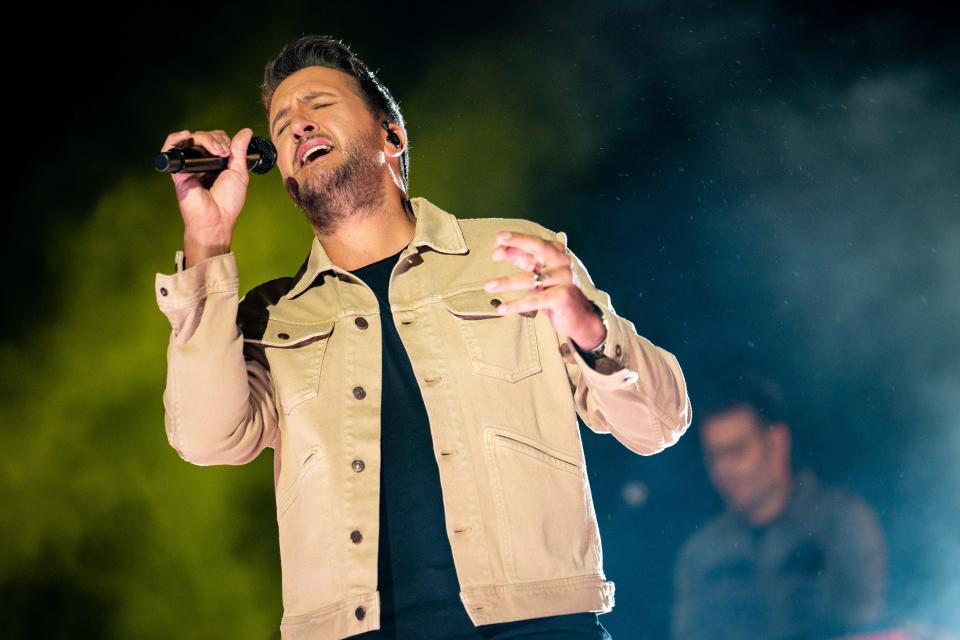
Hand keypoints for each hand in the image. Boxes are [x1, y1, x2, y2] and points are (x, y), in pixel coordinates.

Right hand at [160, 127, 253, 265]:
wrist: (217, 220)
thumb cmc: (228, 202)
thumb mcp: (239, 173)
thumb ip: (240, 151)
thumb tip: (246, 131)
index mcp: (214, 162)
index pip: (215, 138)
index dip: (222, 139)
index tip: (230, 152)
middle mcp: (200, 162)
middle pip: (203, 136)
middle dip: (216, 139)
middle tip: (225, 153)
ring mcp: (188, 165)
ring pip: (190, 139)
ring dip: (204, 138)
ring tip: (216, 150)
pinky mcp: (178, 171)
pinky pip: (170, 149)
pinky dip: (175, 139)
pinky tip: (186, 136)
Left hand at [484, 231, 606, 350]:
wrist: (580, 318)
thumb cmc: (556, 293)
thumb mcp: (539, 275)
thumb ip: (523, 261)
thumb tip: (501, 250)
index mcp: (557, 254)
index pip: (534, 242)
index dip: (515, 241)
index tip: (497, 242)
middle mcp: (562, 263)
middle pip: (539, 248)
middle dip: (517, 243)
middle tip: (497, 247)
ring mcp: (564, 279)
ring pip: (531, 278)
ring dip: (507, 282)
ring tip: (489, 286)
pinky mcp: (562, 297)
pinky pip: (535, 300)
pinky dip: (517, 304)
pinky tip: (503, 308)